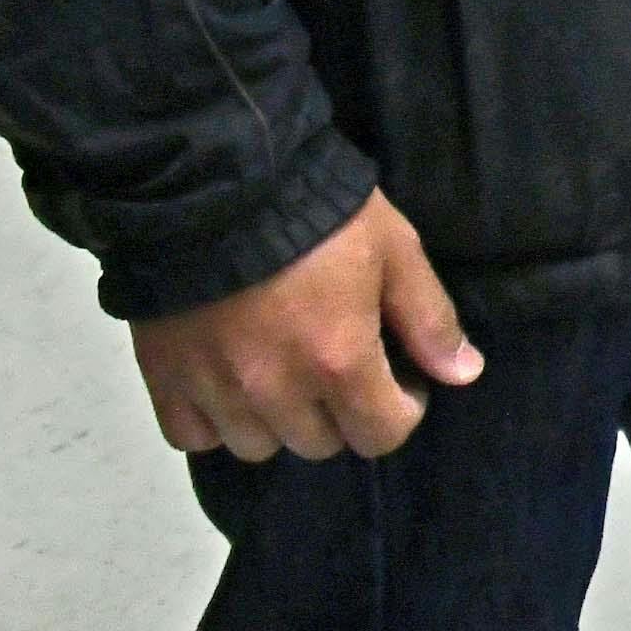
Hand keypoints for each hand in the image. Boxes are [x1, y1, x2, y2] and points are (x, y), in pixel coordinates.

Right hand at [132, 192, 477, 462]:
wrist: (217, 183)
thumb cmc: (320, 214)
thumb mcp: (395, 250)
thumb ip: (429, 318)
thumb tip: (464, 374)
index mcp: (339, 362)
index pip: (381, 435)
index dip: (401, 409)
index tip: (398, 377)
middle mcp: (276, 391)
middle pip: (321, 444)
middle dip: (342, 412)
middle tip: (339, 364)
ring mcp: (216, 390)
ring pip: (258, 446)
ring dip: (279, 420)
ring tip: (284, 372)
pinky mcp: (165, 379)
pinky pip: (194, 435)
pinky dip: (215, 420)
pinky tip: (230, 383)